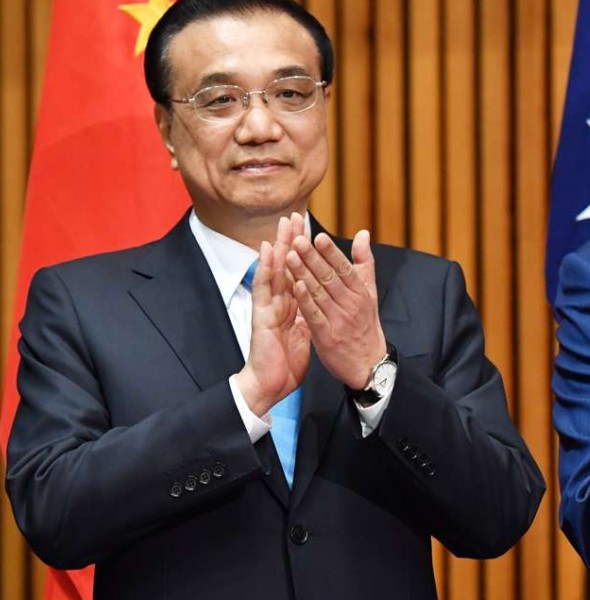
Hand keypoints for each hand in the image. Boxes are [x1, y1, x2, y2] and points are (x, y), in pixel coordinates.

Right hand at [236, 217, 311, 416]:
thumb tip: (317, 302)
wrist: (272, 385)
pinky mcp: (261, 316)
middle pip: (286, 266)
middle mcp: (279, 302)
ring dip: (279, 246)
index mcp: (291, 306)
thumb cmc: (286, 361)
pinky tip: (268, 250)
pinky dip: (266, 267)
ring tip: (282, 223)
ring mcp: (268, 307)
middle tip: (295, 215)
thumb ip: (309, 314)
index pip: (299, 273)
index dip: (305, 253)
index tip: (311, 231)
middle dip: (292, 241)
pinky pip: (264, 288)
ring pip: (274, 270)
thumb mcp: (305, 333)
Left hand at [284, 213, 386, 388]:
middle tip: (297, 241)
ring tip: (289, 257)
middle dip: (312, 258)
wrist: (368, 364)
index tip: (317, 236)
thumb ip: (364, 261)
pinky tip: (295, 286)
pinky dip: (305, 300)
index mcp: (361, 291)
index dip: (331, 252)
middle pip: (329, 277)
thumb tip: (362, 233)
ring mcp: (339, 319)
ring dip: (304, 274)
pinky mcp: (327, 335)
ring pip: (319, 293)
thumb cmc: (366, 324)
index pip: (344, 267)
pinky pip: (314, 315)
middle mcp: (351, 303)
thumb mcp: (370, 291)